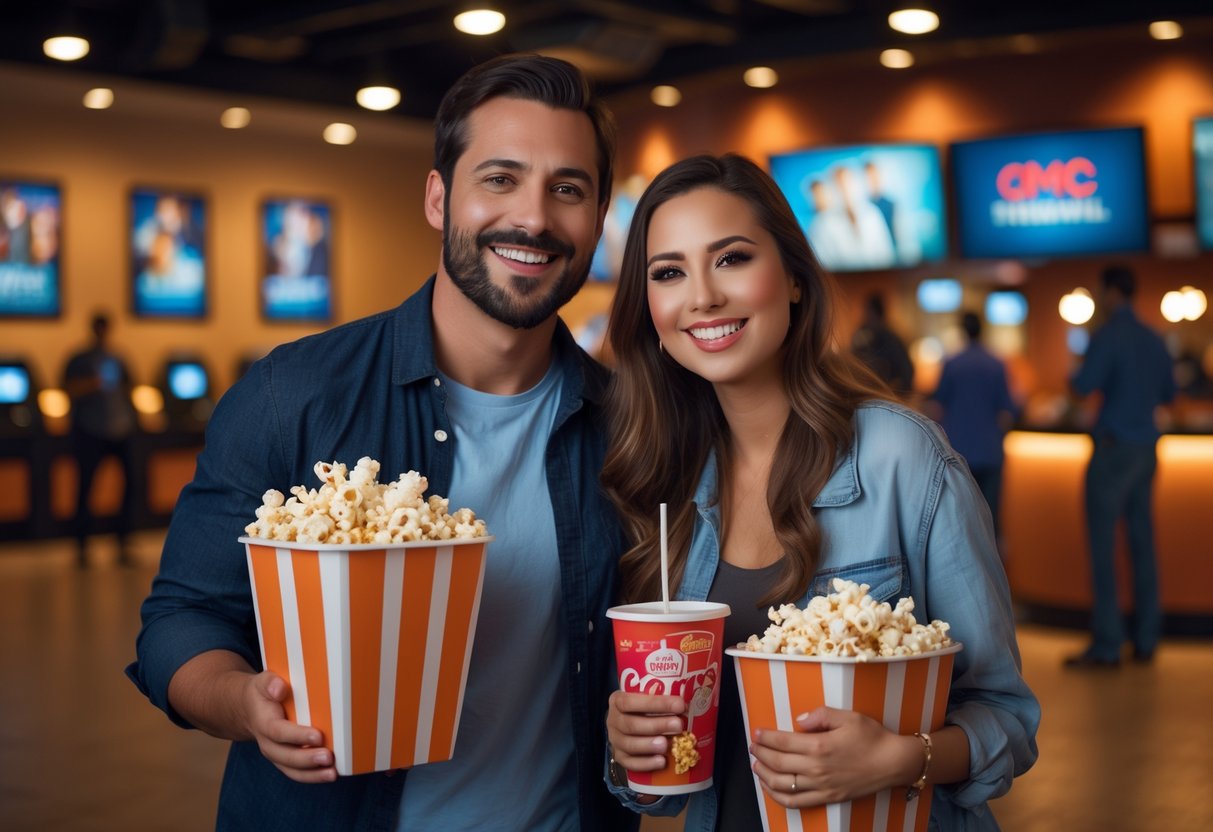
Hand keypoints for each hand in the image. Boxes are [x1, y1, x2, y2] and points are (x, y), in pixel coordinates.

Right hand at [240, 671, 337, 783]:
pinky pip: (296, 773)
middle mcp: (268, 743)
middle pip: (285, 756)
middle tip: (329, 757)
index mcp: (263, 723)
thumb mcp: (263, 682)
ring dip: (312, 774)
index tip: (318, 735)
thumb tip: (280, 688)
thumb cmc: (263, 693)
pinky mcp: (284, 760)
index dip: (297, 735)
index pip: (278, 732)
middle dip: (307, 759)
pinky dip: (312, 776)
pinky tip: (330, 774)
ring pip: (291, 770)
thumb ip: (270, 683)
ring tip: (332, 773)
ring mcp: (276, 754)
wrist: (248, 709)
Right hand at [606, 690, 685, 771]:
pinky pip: (630, 763)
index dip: (656, 703)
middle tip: (678, 725)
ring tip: (667, 745)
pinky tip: (661, 762)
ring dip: (650, 745)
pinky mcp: (620, 758)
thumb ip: (662, 697)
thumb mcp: (648, 698)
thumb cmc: (644, 708)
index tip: (680, 704)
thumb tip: (688, 702)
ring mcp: (615, 741)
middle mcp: (613, 720)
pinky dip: (646, 763)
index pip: (631, 701)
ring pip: (629, 745)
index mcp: (617, 700)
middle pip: (631, 724)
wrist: (630, 725)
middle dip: (657, 725)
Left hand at [749, 707, 916, 808]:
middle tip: (753, 746)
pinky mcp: (827, 798)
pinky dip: (777, 796)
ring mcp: (821, 786)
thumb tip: (798, 719)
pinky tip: (770, 787)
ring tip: (756, 765)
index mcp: (820, 745)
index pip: (782, 741)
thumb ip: (820, 715)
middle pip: (777, 762)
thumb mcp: (848, 716)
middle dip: (760, 753)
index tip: (756, 732)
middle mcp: (817, 768)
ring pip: (782, 784)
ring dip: (763, 774)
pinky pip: (796, 802)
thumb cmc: (872, 737)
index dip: (765, 737)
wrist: (893, 763)